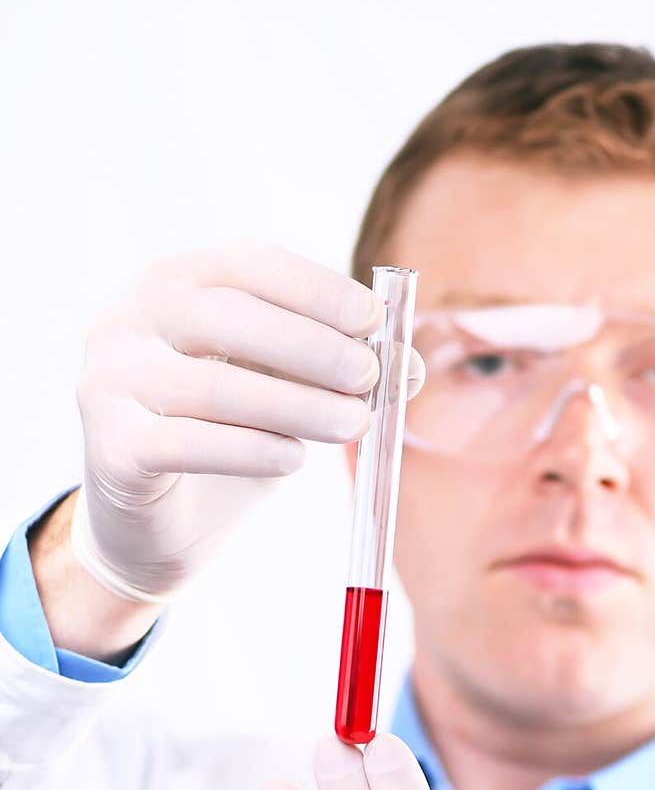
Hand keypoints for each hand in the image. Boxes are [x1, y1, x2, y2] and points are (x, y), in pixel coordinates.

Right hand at [72, 239, 425, 602]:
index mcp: (173, 282)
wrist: (155, 524)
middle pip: (226, 316)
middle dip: (310, 347)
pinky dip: (249, 449)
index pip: (248, 265)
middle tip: (369, 378)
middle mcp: (129, 319)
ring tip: (353, 424)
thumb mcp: (283, 392)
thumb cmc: (224, 439)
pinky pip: (186, 443)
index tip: (375, 323)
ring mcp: (110, 381)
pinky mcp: (110, 447)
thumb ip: (335, 369)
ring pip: (213, 385)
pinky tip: (294, 459)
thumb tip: (410, 366)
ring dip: (295, 405)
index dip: (316, 290)